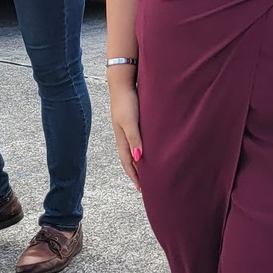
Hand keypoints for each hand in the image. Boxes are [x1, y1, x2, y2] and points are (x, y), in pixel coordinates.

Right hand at [109, 75, 141, 189]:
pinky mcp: (134, 121)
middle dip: (138, 173)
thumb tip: (139, 158)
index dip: (135, 177)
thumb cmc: (126, 102)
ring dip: (141, 162)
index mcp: (122, 139)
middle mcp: (124, 136)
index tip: (142, 189)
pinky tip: (151, 148)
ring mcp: (128, 129)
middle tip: (147, 184)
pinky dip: (143, 149)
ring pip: (135, 150)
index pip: (128, 163)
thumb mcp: (130, 121)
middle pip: (130, 159)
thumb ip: (134, 139)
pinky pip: (138, 140)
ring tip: (150, 170)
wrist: (122, 82)